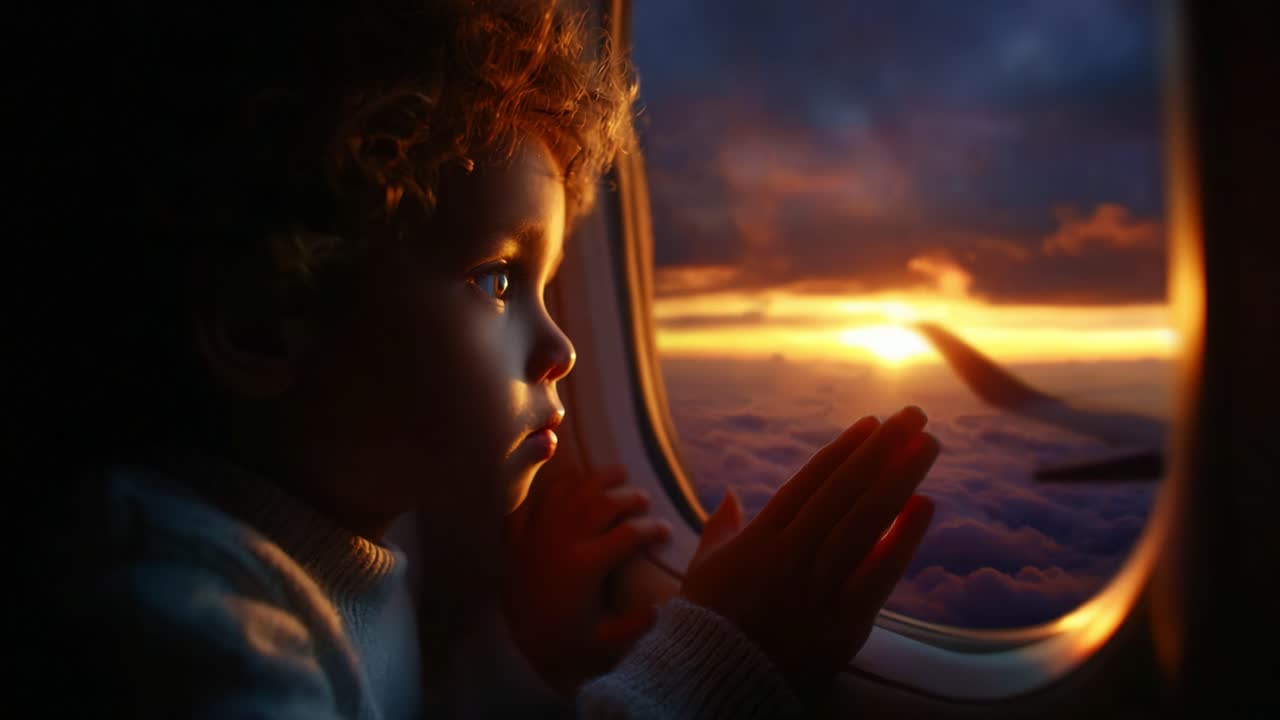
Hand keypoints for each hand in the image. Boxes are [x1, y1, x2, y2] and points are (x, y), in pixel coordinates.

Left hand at [501, 466, 670, 695]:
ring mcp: (539, 532)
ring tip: (617, 473)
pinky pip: (539, 499)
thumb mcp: (601, 640)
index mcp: (587, 564)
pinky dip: (557, 485)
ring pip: (572, 491)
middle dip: (629, 497)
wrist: (510, 642)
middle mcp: (564, 540)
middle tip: (644, 497)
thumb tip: (659, 609)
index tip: (666, 529)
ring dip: (597, 480)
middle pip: (603, 504)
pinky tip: (572, 480)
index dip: (652, 529)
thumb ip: (635, 625)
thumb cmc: (558, 640)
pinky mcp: (519, 534)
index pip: (629, 534)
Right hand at [680, 406, 938, 703]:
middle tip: (915, 415)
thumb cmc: (705, 623)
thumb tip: (729, 496)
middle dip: (882, 449)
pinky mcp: (842, 623)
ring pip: (864, 521)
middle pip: (845, 490)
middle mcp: (791, 553)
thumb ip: (720, 528)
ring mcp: (818, 586)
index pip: (811, 482)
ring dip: (900, 477)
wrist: (710, 681)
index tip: (873, 423)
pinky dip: (902, 540)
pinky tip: (925, 504)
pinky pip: (878, 575)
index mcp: (761, 537)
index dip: (845, 450)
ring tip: (927, 444)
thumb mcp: (703, 569)